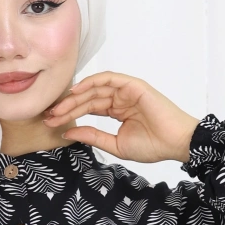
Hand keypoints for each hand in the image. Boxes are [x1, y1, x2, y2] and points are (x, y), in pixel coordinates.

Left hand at [44, 71, 199, 163]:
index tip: (51, 122)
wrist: (175, 143)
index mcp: (117, 111)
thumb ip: (93, 136)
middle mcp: (120, 98)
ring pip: (95, 89)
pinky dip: (92, 82)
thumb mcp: (115, 144)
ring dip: (75, 96)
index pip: (88, 108)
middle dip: (67, 106)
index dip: (69, 113)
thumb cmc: (152, 146)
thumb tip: (68, 132)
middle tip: (49, 115)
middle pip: (88, 98)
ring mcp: (127, 91)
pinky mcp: (133, 85)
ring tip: (58, 106)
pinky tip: (77, 90)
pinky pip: (109, 79)